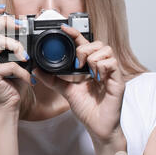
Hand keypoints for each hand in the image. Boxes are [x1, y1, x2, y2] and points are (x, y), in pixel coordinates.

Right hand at [0, 4, 34, 115]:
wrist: (7, 106)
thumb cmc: (11, 83)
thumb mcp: (12, 58)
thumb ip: (13, 43)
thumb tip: (23, 26)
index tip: (3, 9)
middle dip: (7, 23)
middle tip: (20, 29)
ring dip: (17, 47)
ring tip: (25, 58)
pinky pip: (10, 65)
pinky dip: (23, 72)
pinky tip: (28, 79)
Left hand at [32, 24, 125, 142]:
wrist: (97, 126)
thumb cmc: (87, 108)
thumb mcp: (66, 90)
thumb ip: (52, 79)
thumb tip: (37, 69)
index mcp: (89, 66)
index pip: (84, 44)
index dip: (75, 34)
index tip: (63, 28)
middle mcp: (101, 66)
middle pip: (96, 43)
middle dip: (84, 50)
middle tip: (77, 65)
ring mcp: (110, 72)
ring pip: (105, 50)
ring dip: (92, 59)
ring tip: (88, 73)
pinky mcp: (118, 80)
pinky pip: (111, 63)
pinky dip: (102, 67)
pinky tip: (97, 78)